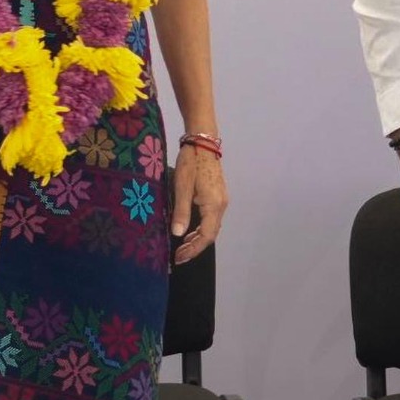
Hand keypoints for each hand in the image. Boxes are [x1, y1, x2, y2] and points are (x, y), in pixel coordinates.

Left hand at [169, 145, 226, 265]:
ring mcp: (221, 200)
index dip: (193, 249)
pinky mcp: (218, 195)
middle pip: (210, 234)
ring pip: (212, 227)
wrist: (203, 142)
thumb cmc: (191, 162)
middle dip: (195, 247)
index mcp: (213, 205)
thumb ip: (181, 212)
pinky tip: (191, 230)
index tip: (179, 257)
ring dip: (198, 238)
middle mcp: (221, 205)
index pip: (206, 236)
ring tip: (183, 247)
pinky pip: (211, 219)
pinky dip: (201, 228)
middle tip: (179, 256)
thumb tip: (178, 234)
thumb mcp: (182, 186)